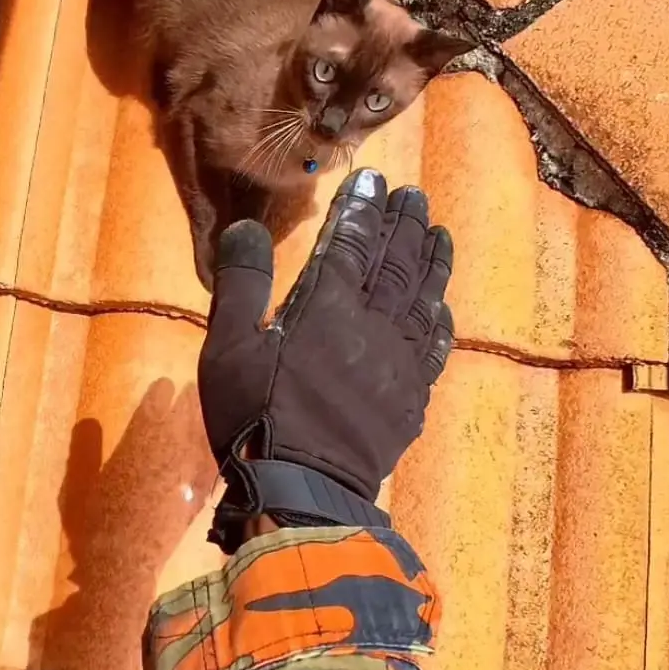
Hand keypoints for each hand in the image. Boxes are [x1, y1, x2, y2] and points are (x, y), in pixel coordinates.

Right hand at [198, 167, 453, 552]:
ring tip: (438, 233)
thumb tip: (247, 227)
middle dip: (404, 225)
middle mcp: (372, 324)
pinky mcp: (410, 400)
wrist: (304, 490)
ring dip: (432, 262)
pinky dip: (439, 321)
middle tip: (413, 196)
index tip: (374, 178)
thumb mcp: (227, 347)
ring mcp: (398, 363)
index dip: (362, 208)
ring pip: (423, 299)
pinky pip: (434, 350)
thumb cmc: (255, 417)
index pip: (351, 242)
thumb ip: (241, 283)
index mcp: (326, 306)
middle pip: (395, 263)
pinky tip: (442, 308)